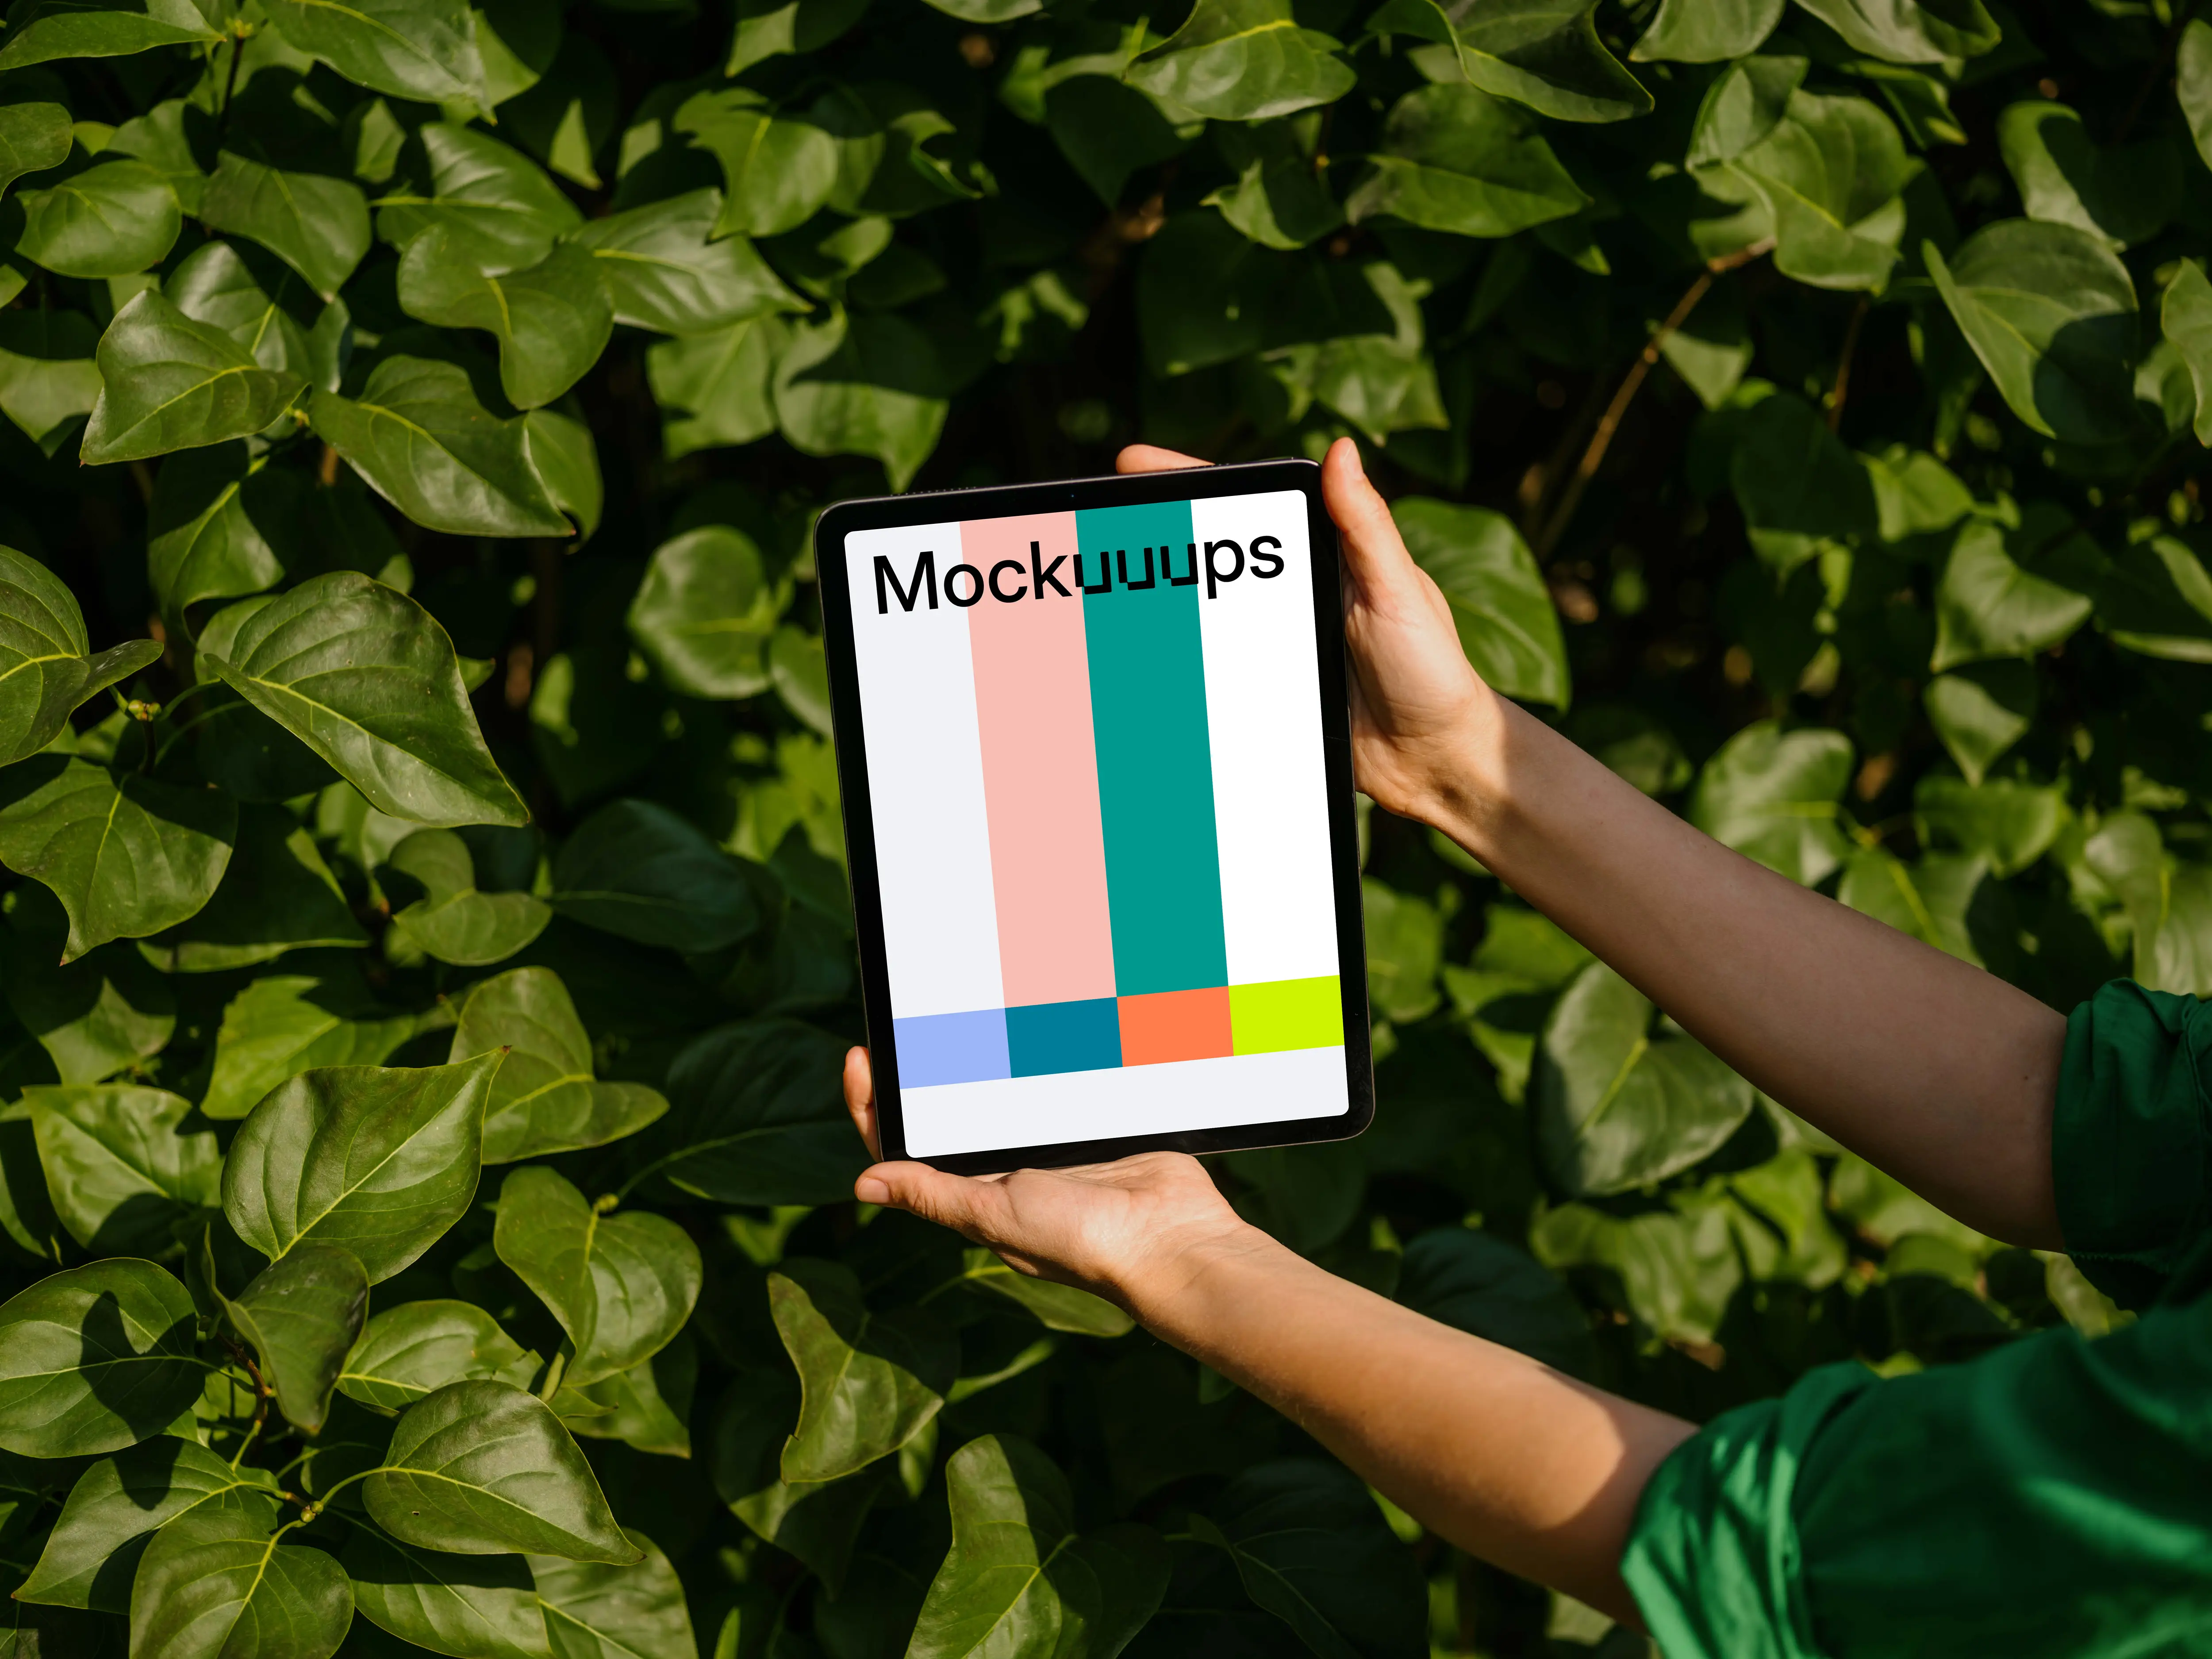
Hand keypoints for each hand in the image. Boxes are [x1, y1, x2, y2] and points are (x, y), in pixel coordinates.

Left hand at [841, 1047, 1266, 1316]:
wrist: (1168, 1238)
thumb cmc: (1081, 1241)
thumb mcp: (995, 1214)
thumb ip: (934, 1195)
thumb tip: (861, 1186)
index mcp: (971, 1196)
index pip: (902, 1149)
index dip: (873, 1105)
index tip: (862, 1055)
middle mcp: (1001, 1174)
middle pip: (943, 1115)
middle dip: (917, 1072)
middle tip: (900, 1021)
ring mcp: (1044, 1149)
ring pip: (992, 1096)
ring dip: (970, 1062)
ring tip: (948, 1017)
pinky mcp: (1084, 1129)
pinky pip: (1045, 1089)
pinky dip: (1029, 1064)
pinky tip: (1020, 1030)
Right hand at [1117, 438, 1496, 825]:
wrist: (1435, 761)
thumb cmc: (1433, 671)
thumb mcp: (1398, 593)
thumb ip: (1366, 527)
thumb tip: (1343, 450)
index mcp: (1328, 555)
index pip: (1253, 505)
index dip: (1191, 479)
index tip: (1138, 464)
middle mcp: (1299, 590)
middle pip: (1215, 551)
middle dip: (1157, 529)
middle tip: (1102, 514)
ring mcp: (1281, 639)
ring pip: (1207, 608)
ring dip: (1162, 594)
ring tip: (1108, 578)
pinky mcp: (1271, 687)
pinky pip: (1213, 667)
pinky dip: (1179, 657)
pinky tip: (1142, 651)